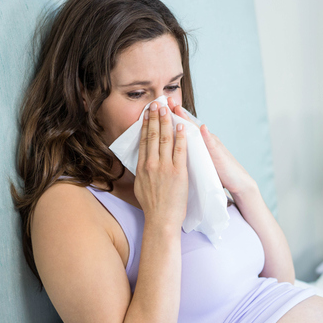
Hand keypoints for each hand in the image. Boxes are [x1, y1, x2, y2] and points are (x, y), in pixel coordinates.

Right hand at [134, 101, 187, 229]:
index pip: (143, 140)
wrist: (161, 219)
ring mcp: (165, 167)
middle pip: (153, 135)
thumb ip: (143, 172)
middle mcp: (151, 164)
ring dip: (166, 122)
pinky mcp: (178, 172)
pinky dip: (181, 137)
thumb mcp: (141, 186)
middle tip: (157, 104)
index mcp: (142, 167)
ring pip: (165, 139)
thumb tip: (142, 163)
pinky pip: (180, 150)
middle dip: (155, 117)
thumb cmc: (153, 206)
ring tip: (167, 109)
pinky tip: (181, 126)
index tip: (147, 114)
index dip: (146, 125)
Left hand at [167, 98, 255, 196]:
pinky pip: (212, 145)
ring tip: (178, 108)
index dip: (172, 117)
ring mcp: (213, 146)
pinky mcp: (220, 155)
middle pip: (188, 125)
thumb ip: (191, 153)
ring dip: (188, 119)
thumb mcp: (201, 161)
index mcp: (199, 144)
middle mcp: (205, 141)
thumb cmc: (218, 172)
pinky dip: (207, 136)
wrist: (237, 181)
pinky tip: (202, 128)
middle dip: (177, 112)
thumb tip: (176, 149)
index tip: (159, 108)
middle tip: (166, 99)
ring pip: (198, 131)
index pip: (183, 128)